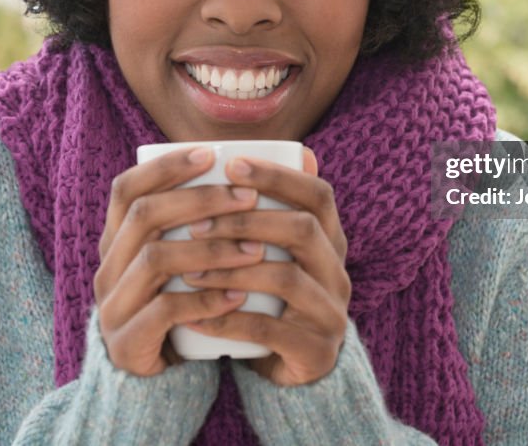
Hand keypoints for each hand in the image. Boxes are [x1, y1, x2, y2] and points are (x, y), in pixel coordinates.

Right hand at [93, 146, 266, 376]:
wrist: (151, 384)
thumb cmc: (179, 307)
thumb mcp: (183, 262)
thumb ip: (202, 223)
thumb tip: (271, 172)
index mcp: (115, 242)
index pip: (126, 189)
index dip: (165, 167)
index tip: (210, 154)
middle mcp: (106, 269)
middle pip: (145, 216)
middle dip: (200, 200)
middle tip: (248, 198)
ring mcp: (112, 306)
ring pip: (156, 259)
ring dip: (210, 249)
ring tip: (255, 249)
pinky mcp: (127, 343)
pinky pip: (165, 311)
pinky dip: (205, 299)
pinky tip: (239, 295)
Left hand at [181, 149, 350, 385]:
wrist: (291, 373)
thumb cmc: (272, 301)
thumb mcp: (275, 254)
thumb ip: (266, 212)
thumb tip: (245, 155)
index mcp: (331, 242)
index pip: (318, 194)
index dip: (278, 176)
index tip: (231, 165)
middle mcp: (338, 273)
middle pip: (304, 230)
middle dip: (247, 221)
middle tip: (197, 223)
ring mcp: (331, 313)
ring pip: (287, 279)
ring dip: (232, 270)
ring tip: (189, 270)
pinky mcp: (315, 351)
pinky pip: (271, 331)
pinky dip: (228, 320)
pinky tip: (194, 315)